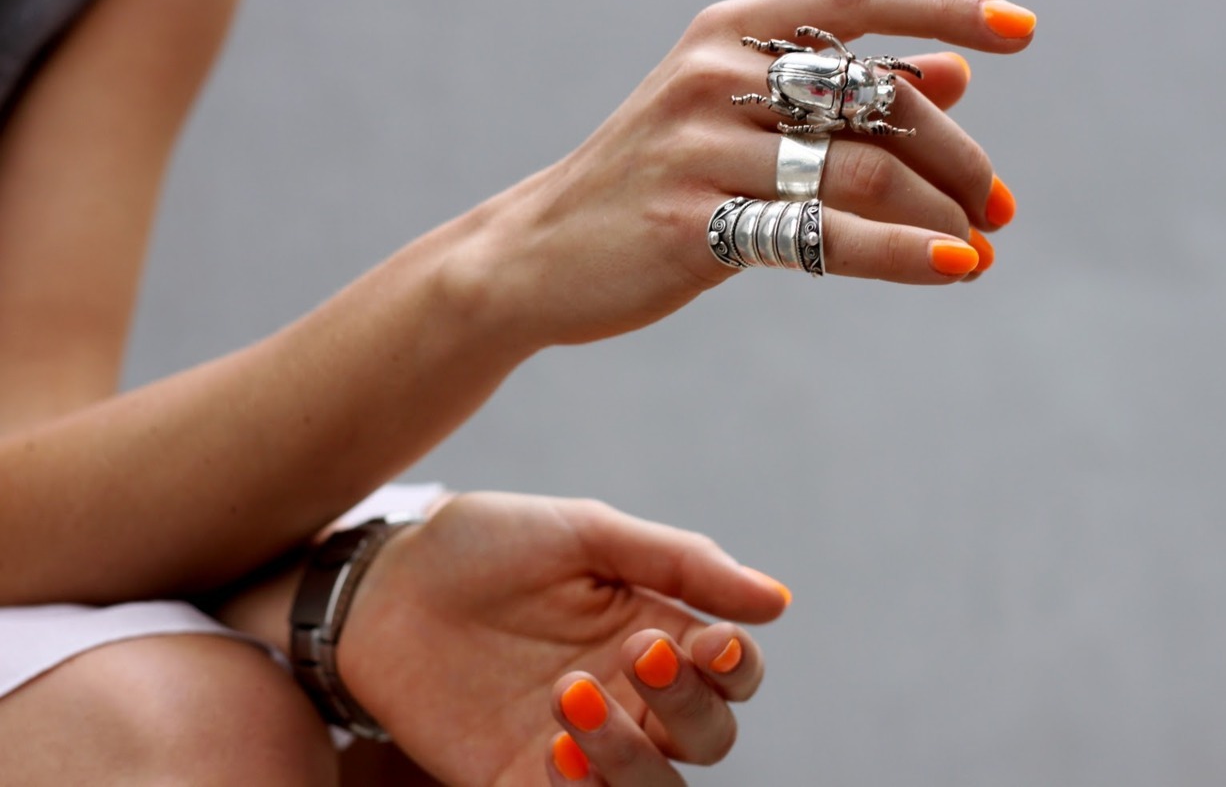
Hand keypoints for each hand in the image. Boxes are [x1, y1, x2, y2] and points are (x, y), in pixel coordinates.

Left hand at [338, 491, 789, 785]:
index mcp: (654, 630)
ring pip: (654, 785)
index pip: (730, 673)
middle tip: (640, 650)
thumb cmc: (486, 544)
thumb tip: (777, 601)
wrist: (381, 580)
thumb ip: (678, 562)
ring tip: (574, 694)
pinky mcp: (519, 779)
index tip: (705, 639)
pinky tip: (557, 749)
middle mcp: (629, 696)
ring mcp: (577, 744)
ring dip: (635, 755)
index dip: (734, 667)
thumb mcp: (584, 533)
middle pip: (708, 738)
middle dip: (690, 704)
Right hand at [451, 0, 1033, 346]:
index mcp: (725, 33)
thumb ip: (837, 94)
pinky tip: (954, 267)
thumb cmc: (652, 182)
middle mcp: (712, 76)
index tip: (1024, 32)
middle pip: (876, 98)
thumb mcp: (733, 117)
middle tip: (1000, 205)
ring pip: (862, 170)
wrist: (539, 254)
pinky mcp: (689, 224)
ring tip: (981, 246)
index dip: (946, 2)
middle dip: (959, 156)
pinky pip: (822, 236)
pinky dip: (902, 253)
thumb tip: (952, 74)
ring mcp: (696, 149)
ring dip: (942, 211)